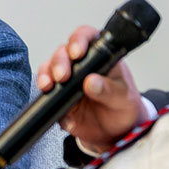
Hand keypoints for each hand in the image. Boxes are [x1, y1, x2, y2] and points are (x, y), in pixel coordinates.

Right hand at [38, 25, 148, 151]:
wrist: (114, 131)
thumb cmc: (123, 107)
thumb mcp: (123, 98)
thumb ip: (109, 90)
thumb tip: (92, 81)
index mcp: (101, 56)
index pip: (87, 37)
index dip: (79, 40)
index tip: (77, 53)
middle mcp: (81, 64)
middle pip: (63, 52)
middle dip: (59, 62)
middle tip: (63, 76)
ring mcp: (67, 79)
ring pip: (49, 67)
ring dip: (47, 74)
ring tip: (51, 86)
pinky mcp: (56, 95)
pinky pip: (45, 90)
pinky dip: (44, 92)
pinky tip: (51, 97)